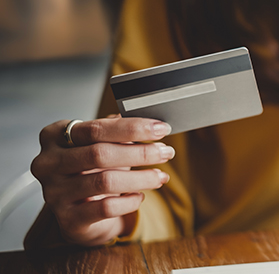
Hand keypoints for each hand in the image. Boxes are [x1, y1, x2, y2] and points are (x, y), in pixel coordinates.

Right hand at [30, 116, 174, 246]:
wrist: (79, 210)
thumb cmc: (93, 168)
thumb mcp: (103, 144)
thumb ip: (120, 131)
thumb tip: (153, 125)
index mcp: (55, 136)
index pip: (96, 128)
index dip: (133, 127)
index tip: (161, 128)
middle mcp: (48, 163)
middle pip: (99, 154)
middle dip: (140, 153)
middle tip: (167, 152)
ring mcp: (54, 193)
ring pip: (105, 181)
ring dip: (141, 178)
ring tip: (160, 176)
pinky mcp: (68, 219)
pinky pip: (106, 208)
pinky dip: (130, 201)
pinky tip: (140, 196)